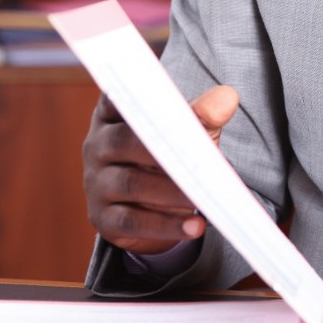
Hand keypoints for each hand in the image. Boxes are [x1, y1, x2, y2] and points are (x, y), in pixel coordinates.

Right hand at [82, 85, 238, 254]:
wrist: (149, 205)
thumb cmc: (166, 154)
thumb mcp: (185, 132)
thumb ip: (202, 114)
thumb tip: (227, 97)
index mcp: (113, 114)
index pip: (120, 99)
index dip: (138, 97)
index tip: (164, 101)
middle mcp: (98, 144)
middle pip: (125, 142)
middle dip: (164, 150)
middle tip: (199, 159)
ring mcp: (96, 182)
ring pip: (131, 184)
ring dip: (170, 192)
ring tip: (203, 197)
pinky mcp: (103, 217)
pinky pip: (132, 221)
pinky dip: (165, 225)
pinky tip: (194, 226)